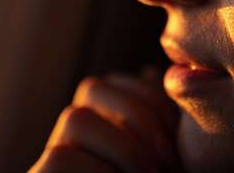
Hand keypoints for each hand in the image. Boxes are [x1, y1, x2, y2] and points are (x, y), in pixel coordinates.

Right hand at [29, 66, 180, 172]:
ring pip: (75, 118)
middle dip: (139, 118)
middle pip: (91, 88)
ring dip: (123, 148)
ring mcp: (53, 155)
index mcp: (101, 120)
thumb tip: (150, 71)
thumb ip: (158, 119)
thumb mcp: (164, 155)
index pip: (118, 82)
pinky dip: (98, 172)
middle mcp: (71, 134)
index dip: (154, 100)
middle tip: (167, 160)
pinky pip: (61, 157)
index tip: (180, 139)